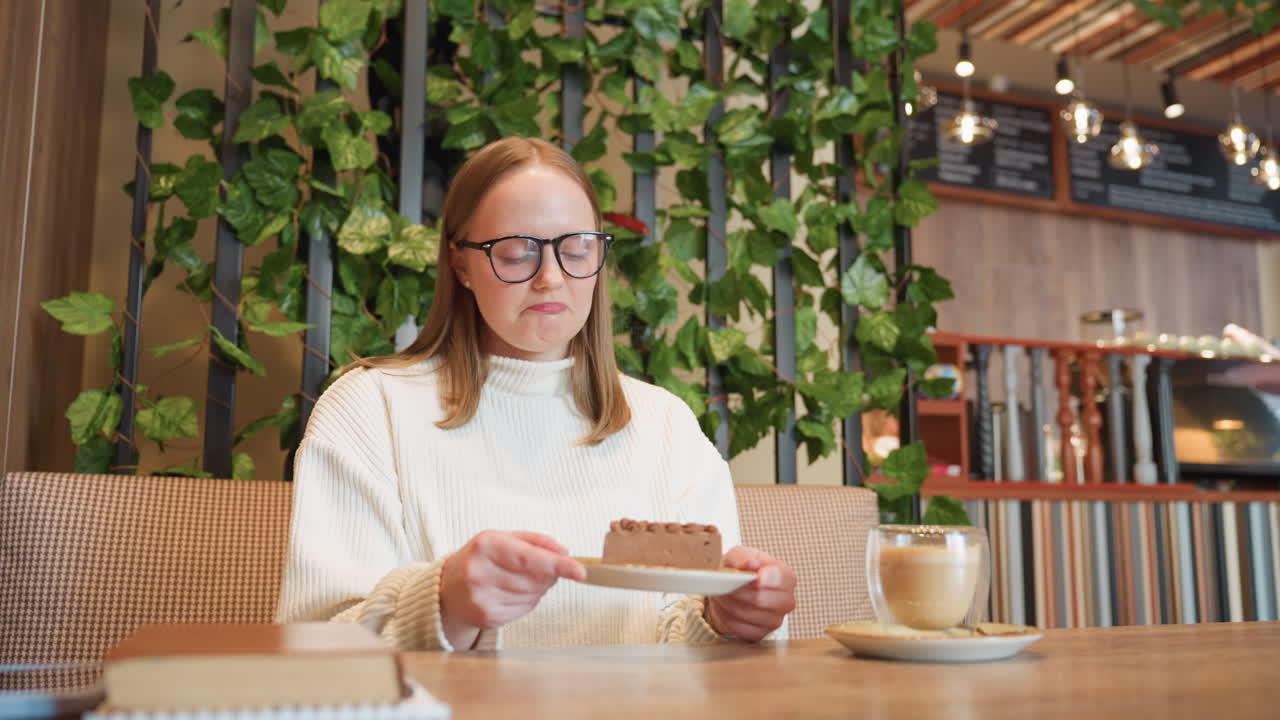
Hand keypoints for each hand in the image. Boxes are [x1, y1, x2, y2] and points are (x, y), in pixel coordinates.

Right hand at [439, 530, 584, 648]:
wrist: (447, 587)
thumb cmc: (480, 558)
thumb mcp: (503, 538)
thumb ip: (536, 541)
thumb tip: (564, 552)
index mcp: (485, 546)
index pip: (528, 558)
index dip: (557, 565)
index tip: (579, 571)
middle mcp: (479, 573)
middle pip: (535, 580)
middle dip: (548, 575)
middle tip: (542, 569)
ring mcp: (481, 599)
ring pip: (532, 596)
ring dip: (538, 589)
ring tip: (520, 579)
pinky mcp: (486, 617)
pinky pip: (524, 610)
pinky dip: (527, 601)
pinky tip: (512, 593)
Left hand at [706, 546, 796, 642]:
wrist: (734, 587)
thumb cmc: (742, 570)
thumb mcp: (740, 555)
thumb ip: (745, 557)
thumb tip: (751, 564)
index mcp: (787, 578)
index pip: (781, 580)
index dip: (763, 579)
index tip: (749, 576)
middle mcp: (786, 601)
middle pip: (761, 600)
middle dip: (739, 591)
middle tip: (726, 584)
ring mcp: (775, 620)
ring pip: (746, 614)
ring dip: (729, 603)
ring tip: (721, 593)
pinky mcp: (760, 633)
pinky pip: (740, 628)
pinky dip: (727, 617)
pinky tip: (724, 606)